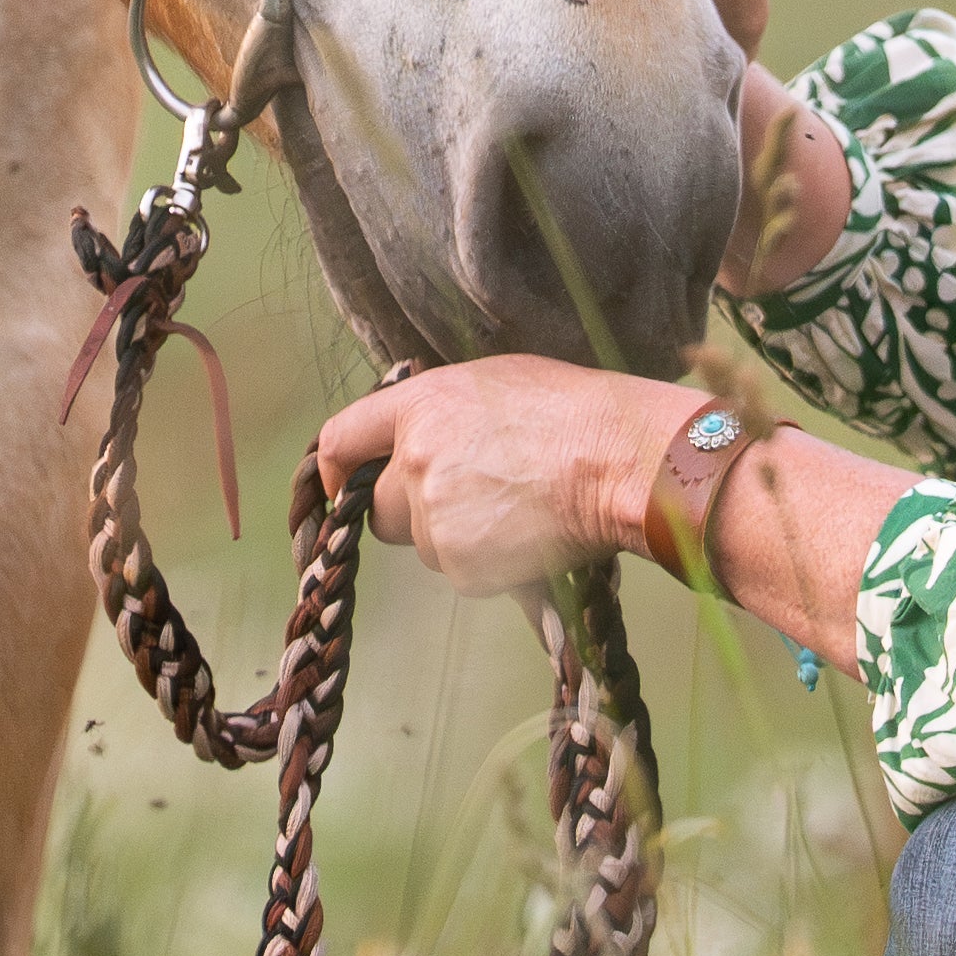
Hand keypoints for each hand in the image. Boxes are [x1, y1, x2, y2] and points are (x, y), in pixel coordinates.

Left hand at [315, 358, 686, 596]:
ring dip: (456, 538)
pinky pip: (462, 573)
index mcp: (419, 407)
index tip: (341, 485)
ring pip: (425, 546)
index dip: (335, 470)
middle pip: (377, 511)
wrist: (620, 461)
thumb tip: (414, 436)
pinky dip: (487, 564)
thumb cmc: (571, 413)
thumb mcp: (493, 382)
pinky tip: (527, 535)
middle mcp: (415, 463)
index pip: (340, 438)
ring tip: (515, 510)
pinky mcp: (464, 566)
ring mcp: (436, 518)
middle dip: (406, 513)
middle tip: (464, 501)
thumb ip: (439, 411)